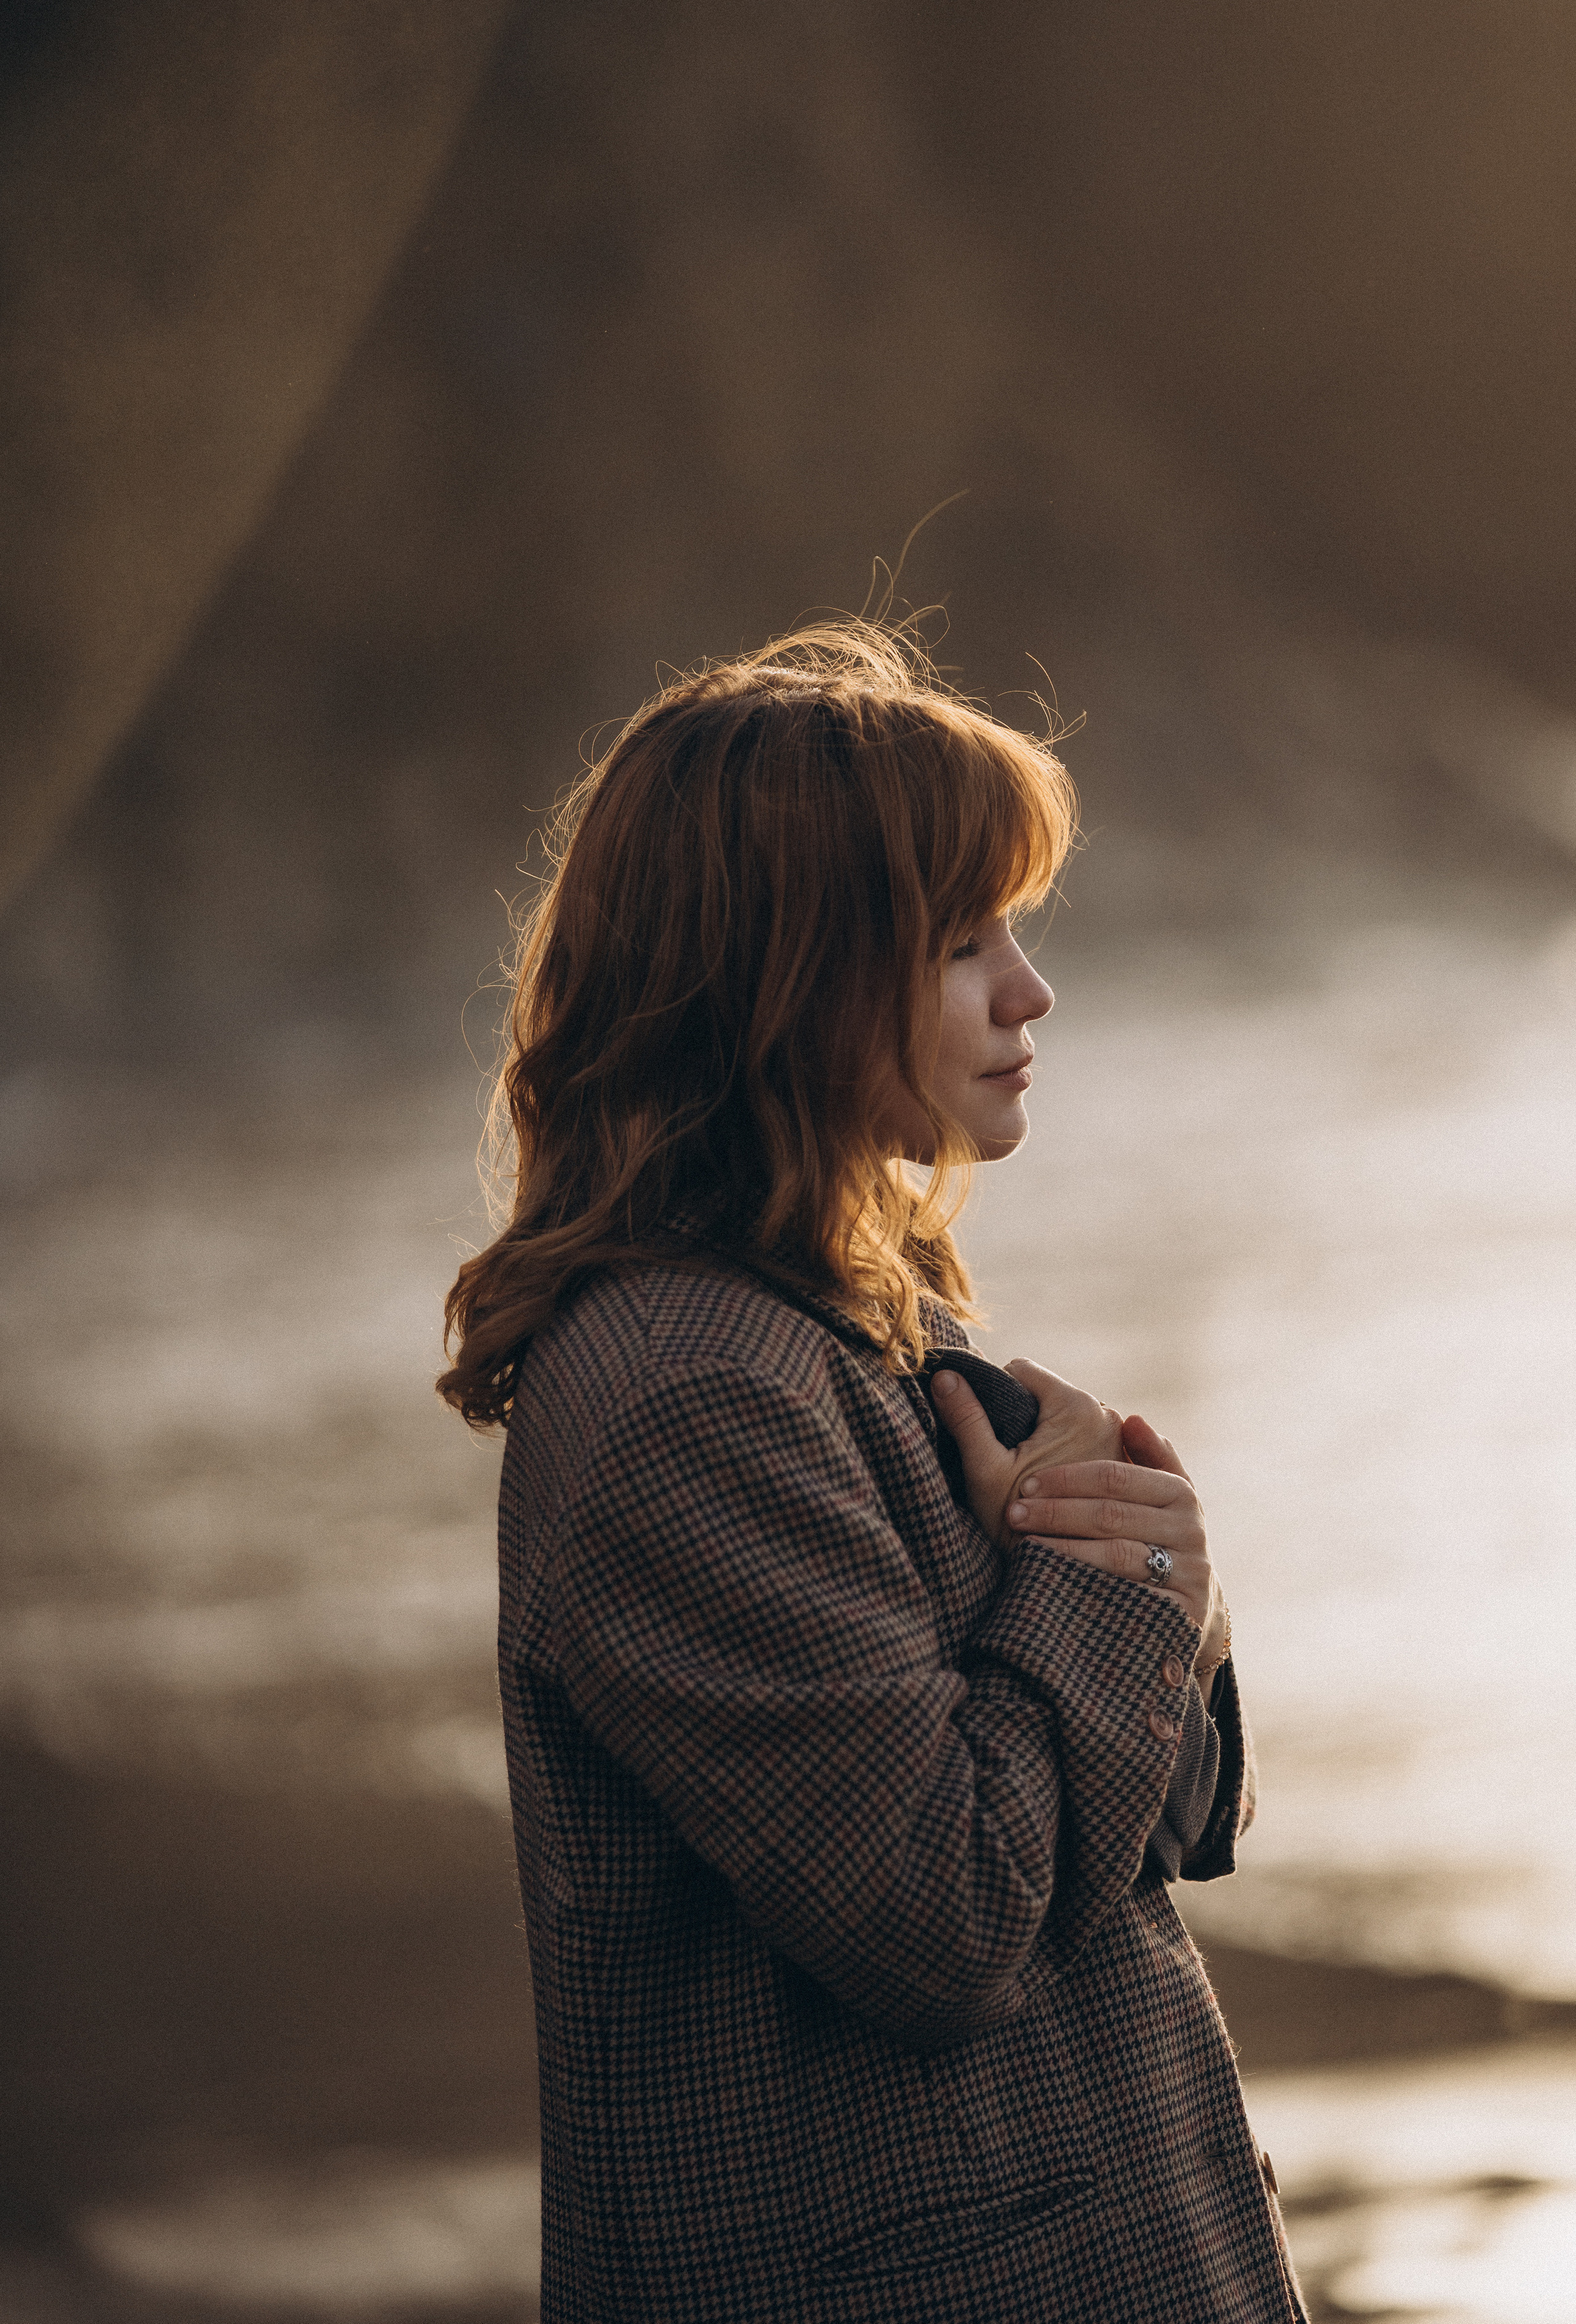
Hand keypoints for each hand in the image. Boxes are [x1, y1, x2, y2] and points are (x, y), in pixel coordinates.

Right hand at [931, 1358, 1124, 1549]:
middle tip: (1008, 1459)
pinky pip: (1085, 1439)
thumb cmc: (1018, 1528)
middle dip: (1022, 1417)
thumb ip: (966, 1418)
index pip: (1021, 1370)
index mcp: (1077, 1407)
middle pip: (1046, 1394)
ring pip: (1064, 1417)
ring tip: (1029, 1476)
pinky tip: (1051, 1484)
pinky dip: (1066, 1453)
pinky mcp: (1123, 1463)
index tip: (989, 1432)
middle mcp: (1108, 1416)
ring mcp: (1120, 1441)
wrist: (1067, 1580)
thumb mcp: (985, 1470)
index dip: (994, 1394)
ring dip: (1044, 1436)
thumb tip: (943, 1374)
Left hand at [1008, 1413, 1227, 1667]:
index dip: (1066, 1478)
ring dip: (1062, 1549)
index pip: (1115, 1477)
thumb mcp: (1163, 1498)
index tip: (1025, 1483)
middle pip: (1110, 1515)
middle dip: (1055, 1512)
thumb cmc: (1159, 1540)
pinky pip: (1123, 1599)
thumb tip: (1132, 1419)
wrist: (1192, 1610)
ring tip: (1023, 1545)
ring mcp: (1188, 1575)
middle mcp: (1191, 1532)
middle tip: (1014, 1513)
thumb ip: (1150, 1456)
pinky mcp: (1179, 1616)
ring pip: (1115, 1557)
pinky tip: (1051, 1583)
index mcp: (1181, 1494)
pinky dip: (1084, 1588)